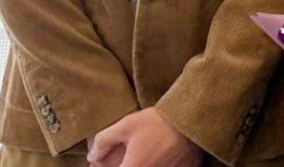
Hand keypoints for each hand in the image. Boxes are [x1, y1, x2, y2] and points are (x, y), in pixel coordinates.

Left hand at [88, 108, 202, 166]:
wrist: (191, 121)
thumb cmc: (158, 122)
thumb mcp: (126, 125)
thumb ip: (104, 141)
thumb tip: (92, 156)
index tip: (102, 164)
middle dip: (127, 164)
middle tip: (129, 157)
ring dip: (144, 165)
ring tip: (146, 157)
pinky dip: (161, 166)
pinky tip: (161, 158)